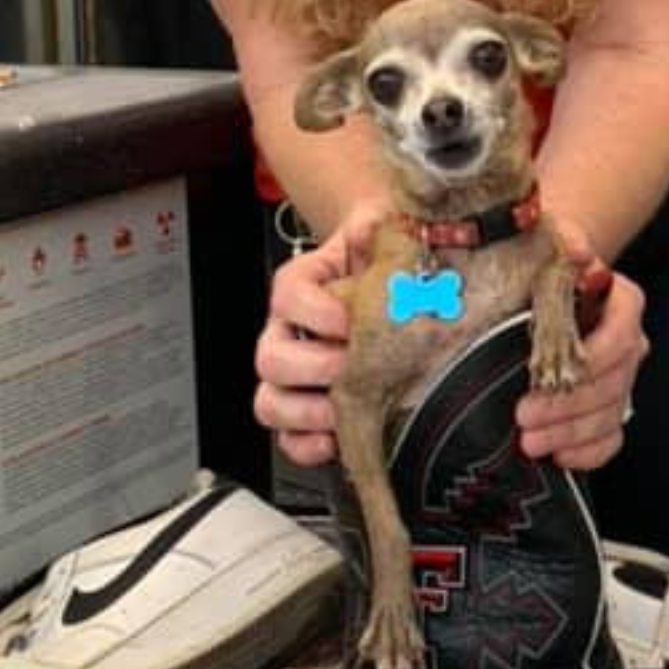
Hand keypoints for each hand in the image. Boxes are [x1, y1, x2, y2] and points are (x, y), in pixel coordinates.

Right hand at [252, 201, 386, 466]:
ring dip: (307, 413)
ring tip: (345, 411)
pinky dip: (306, 446)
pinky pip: (288, 439)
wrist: (395, 273)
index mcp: (302, 285)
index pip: (287, 295)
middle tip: (355, 367)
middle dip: (317, 368)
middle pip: (271, 358)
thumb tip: (396, 226)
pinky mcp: (308, 408)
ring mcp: (295, 373)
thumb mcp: (386, 228)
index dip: (316, 310)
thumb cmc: (388, 255)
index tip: (350, 316)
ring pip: (271, 402)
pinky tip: (335, 441)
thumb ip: (385, 222)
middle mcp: (289, 330)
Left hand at [515, 220, 649, 470]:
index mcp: (623, 303)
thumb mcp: (553, 239)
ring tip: (530, 442)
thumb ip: (568, 239)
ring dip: (571, 434)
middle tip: (525, 418)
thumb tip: (578, 250)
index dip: (595, 358)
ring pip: (610, 415)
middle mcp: (628, 343)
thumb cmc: (547, 264)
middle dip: (569, 406)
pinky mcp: (606, 407)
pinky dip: (588, 453)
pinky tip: (558, 457)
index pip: (624, 332)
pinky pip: (610, 438)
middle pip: (613, 382)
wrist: (545, 282)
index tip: (556, 373)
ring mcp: (620, 379)